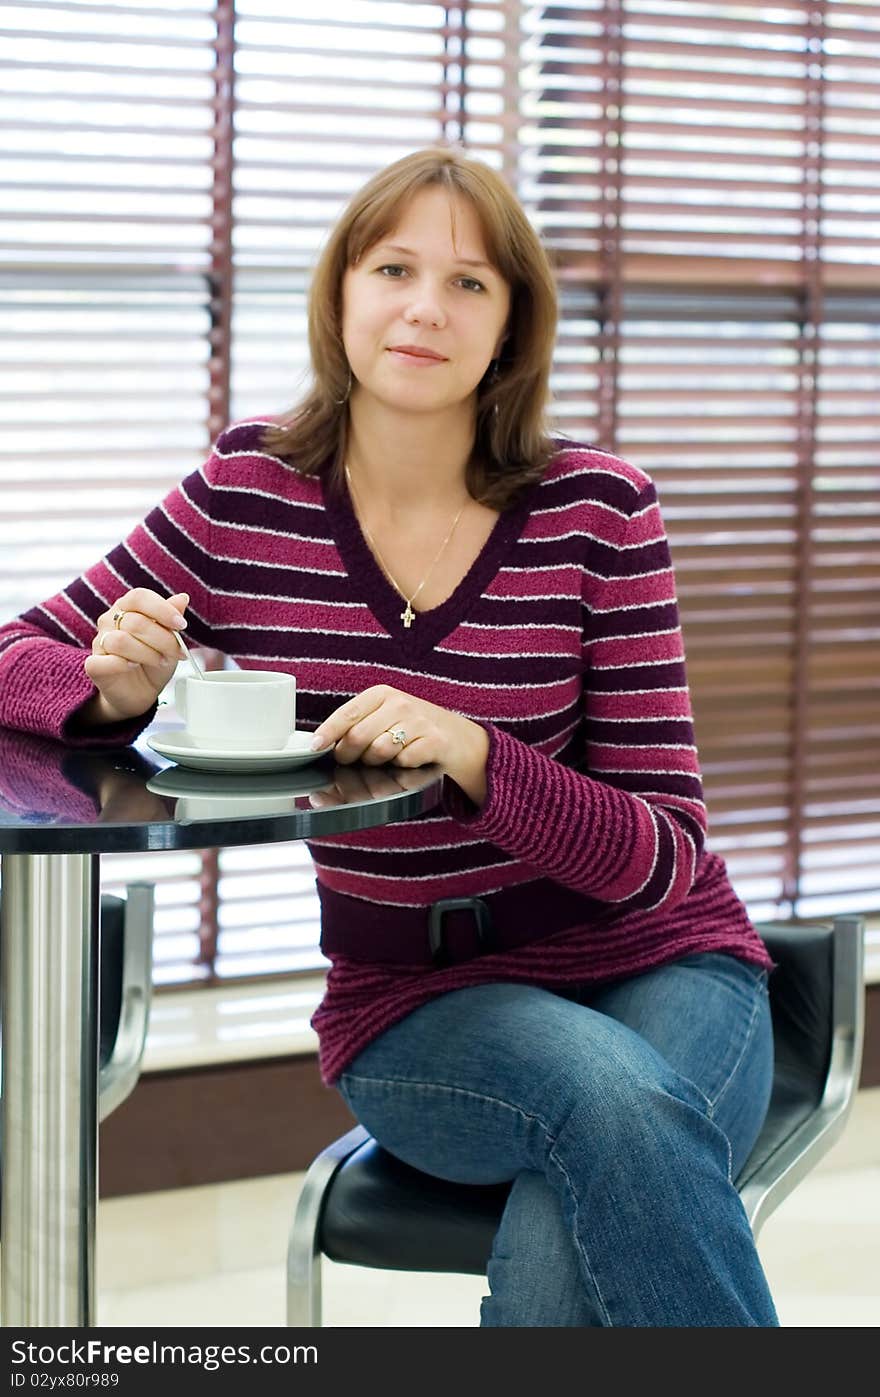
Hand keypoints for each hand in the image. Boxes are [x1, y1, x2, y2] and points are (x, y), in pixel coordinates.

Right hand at [81, 588, 189, 724]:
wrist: (141, 692)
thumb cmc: (154, 661)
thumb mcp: (170, 639)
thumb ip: (172, 619)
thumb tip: (182, 598)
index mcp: (128, 607)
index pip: (139, 597)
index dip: (162, 609)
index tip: (181, 625)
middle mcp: (110, 620)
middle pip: (135, 621)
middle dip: (163, 639)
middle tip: (175, 653)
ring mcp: (99, 642)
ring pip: (121, 641)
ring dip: (147, 653)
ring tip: (160, 661)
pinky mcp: (94, 665)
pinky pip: (105, 661)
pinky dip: (123, 665)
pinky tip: (134, 666)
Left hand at [311, 684, 488, 805]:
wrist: (458, 738)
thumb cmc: (413, 729)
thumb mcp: (385, 717)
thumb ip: (357, 726)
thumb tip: (324, 744)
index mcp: (381, 694)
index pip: (347, 713)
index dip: (327, 732)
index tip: (315, 746)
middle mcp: (399, 704)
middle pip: (357, 737)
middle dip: (350, 755)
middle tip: (357, 760)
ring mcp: (418, 721)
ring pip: (378, 751)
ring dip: (378, 762)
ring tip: (388, 757)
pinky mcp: (433, 741)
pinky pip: (402, 761)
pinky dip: (402, 767)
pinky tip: (409, 759)